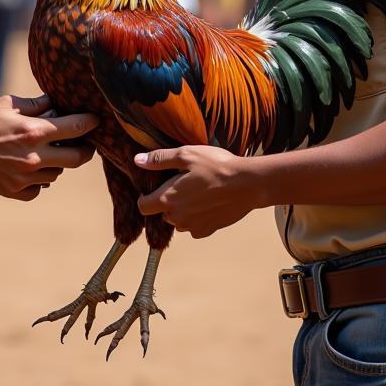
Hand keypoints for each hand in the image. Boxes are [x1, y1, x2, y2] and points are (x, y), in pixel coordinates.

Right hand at [0, 94, 96, 200]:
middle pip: (78, 158)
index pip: (76, 128)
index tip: (96, 120)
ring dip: (59, 163)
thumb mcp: (9, 103)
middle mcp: (34, 157)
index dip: (91, 123)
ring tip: (49, 152)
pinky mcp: (16, 191)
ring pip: (58, 173)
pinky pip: (40, 188)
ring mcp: (25, 177)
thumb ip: (37, 103)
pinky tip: (31, 168)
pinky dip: (40, 179)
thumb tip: (57, 102)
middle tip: (86, 143)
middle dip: (87, 149)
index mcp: (34, 131)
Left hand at [135, 146, 258, 237]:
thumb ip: (159, 159)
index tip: (153, 188)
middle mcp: (177, 217)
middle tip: (182, 184)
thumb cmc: (216, 166)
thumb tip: (137, 160)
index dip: (144, 197)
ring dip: (182, 210)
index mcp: (168, 198)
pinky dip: (197, 217)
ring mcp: (193, 226)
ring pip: (178, 221)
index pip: (143, 207)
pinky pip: (194, 227)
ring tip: (198, 192)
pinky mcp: (208, 231)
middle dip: (167, 201)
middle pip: (162, 213)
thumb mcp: (186, 154)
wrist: (247, 184)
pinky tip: (208, 202)